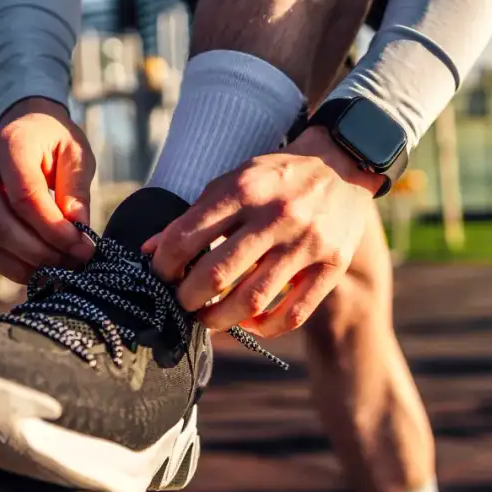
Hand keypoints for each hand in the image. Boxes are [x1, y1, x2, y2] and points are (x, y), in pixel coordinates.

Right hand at [0, 97, 96, 283]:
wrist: (24, 127)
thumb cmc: (53, 142)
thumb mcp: (77, 155)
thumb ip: (77, 192)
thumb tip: (79, 232)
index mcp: (8, 143)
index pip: (24, 196)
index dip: (53, 229)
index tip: (82, 248)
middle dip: (37, 252)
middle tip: (71, 265)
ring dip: (20, 265)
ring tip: (56, 272)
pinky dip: (5, 265)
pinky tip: (35, 270)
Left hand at [142, 126, 383, 336]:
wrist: (343, 164)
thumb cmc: (279, 176)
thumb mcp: (234, 181)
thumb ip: (194, 215)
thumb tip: (149, 251)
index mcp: (245, 189)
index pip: (188, 237)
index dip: (165, 265)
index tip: (160, 276)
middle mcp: (276, 216)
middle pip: (217, 274)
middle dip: (188, 298)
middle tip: (181, 303)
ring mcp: (307, 243)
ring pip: (253, 300)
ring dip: (220, 319)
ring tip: (208, 319)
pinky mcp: (333, 264)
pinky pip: (294, 313)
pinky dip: (265, 327)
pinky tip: (249, 323)